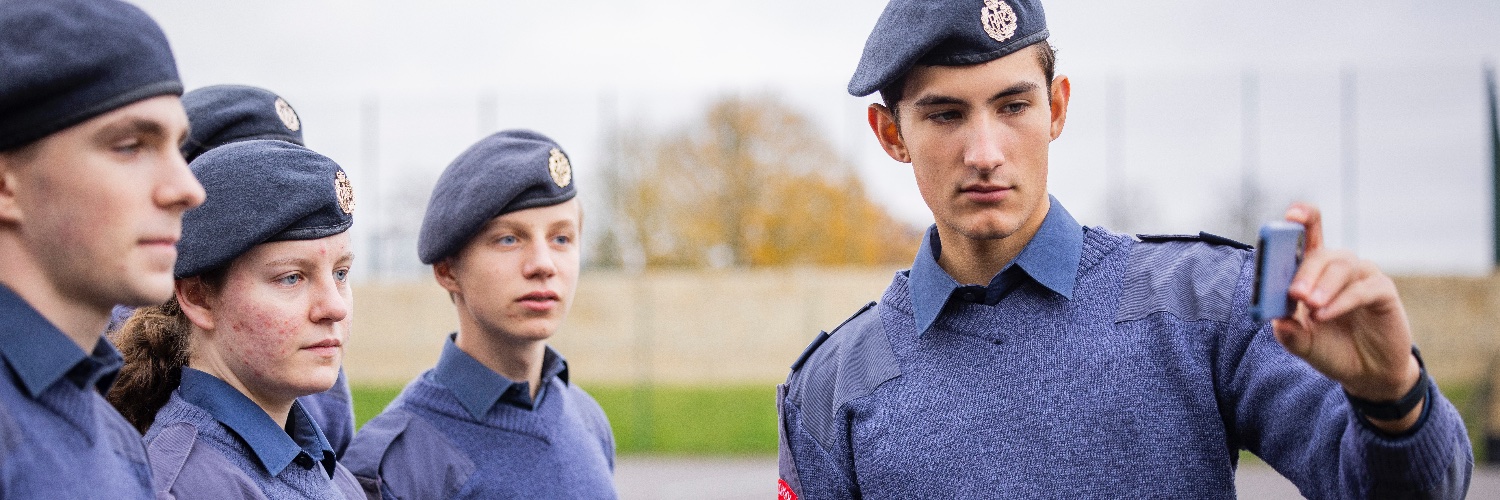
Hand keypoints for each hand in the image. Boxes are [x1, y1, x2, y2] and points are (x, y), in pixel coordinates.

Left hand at [1270, 203, 1422, 429]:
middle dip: (1305, 271)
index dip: (1301, 220)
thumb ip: (1289, 332)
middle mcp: (1338, 268)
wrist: (1367, 373)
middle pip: (1322, 253)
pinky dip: (1342, 300)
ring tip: (1311, 305)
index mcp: (1314, 272)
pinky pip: (1362, 289)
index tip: (1290, 215)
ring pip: (1342, 267)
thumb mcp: (1303, 344)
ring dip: (1323, 285)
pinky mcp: (1383, 292)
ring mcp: (1362, 277)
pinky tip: (1326, 314)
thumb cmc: (1332, 349)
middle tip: (1295, 292)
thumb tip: (1276, 321)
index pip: (1308, 237)